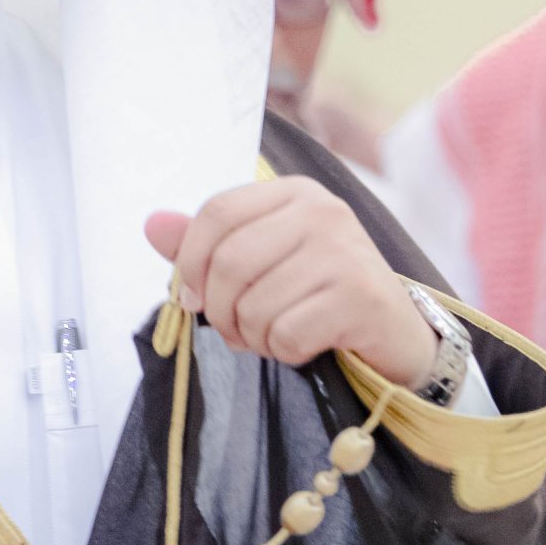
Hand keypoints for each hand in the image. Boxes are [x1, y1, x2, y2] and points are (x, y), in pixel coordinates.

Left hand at [146, 176, 438, 388]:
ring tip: (271, 336)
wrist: (393, 330)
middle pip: (229, 262)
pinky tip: (302, 346)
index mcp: (293, 193)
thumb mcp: (262, 259)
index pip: (216, 213)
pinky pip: (286, 333)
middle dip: (219, 310)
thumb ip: (206, 243)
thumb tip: (152, 224)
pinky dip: (283, 351)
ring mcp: (345, 251)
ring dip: (252, 336)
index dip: (190, 261)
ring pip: (255, 303)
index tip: (193, 296)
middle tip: (234, 329)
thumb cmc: (318, 292)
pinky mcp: (360, 295)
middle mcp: (322, 211)